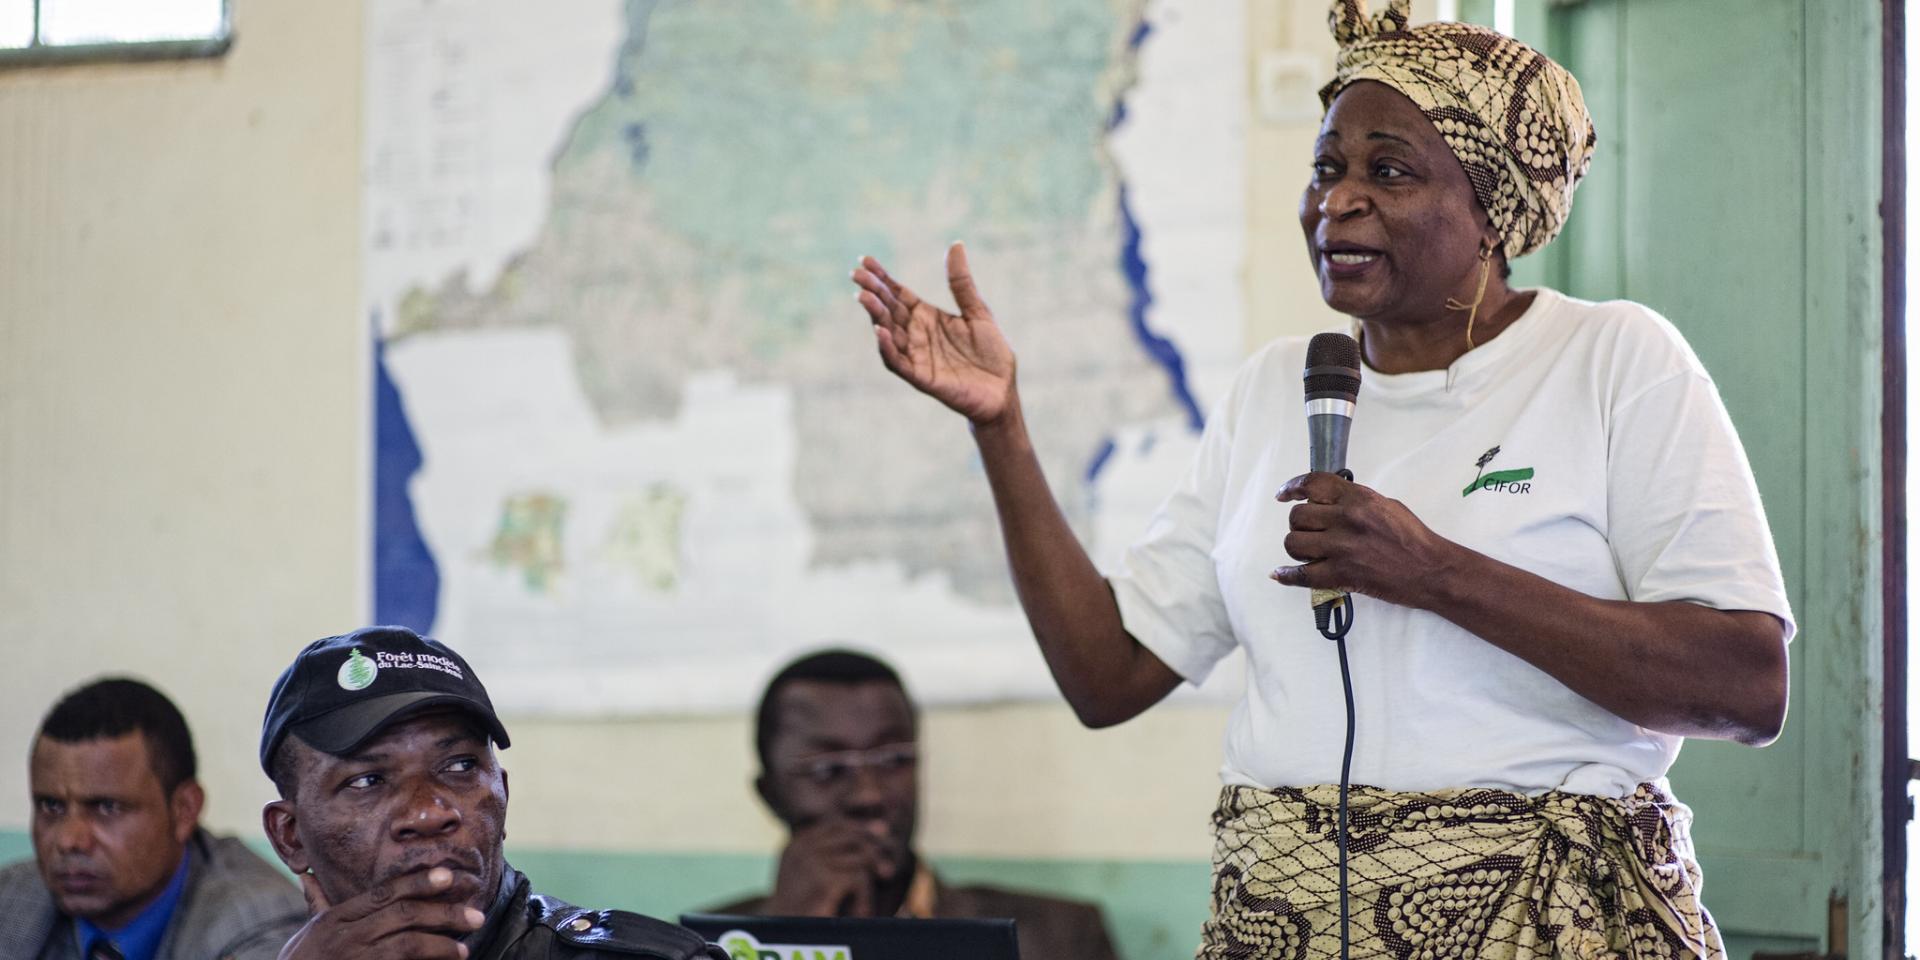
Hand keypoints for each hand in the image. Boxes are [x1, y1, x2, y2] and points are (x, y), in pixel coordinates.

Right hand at [277, 867, 483, 959]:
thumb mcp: (306, 936)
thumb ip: (317, 907)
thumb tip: (309, 878)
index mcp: (335, 920)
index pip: (384, 893)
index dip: (419, 882)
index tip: (449, 876)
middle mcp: (345, 937)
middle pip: (403, 915)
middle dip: (444, 913)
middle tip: (476, 916)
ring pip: (406, 945)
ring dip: (440, 945)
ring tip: (464, 949)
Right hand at [763, 818, 895, 917]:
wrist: (784, 939)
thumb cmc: (803, 910)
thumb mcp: (817, 876)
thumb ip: (838, 854)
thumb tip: (882, 828)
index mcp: (798, 844)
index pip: (837, 824)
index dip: (862, 828)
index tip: (883, 833)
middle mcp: (802, 848)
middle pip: (852, 836)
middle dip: (875, 851)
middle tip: (888, 872)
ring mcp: (810, 862)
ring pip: (860, 859)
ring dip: (869, 885)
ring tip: (865, 907)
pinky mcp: (822, 881)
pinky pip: (860, 878)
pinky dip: (865, 898)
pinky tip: (861, 913)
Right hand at [852, 243, 1016, 426]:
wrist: (1003, 389)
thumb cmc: (991, 352)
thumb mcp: (977, 311)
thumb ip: (961, 282)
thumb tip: (956, 244)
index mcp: (927, 317)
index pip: (898, 294)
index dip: (882, 278)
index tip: (866, 260)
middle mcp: (917, 335)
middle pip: (888, 310)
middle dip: (872, 292)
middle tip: (857, 275)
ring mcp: (917, 356)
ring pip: (888, 333)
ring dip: (875, 315)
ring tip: (864, 296)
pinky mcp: (922, 377)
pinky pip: (899, 362)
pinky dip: (888, 347)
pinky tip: (881, 330)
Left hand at [1269, 472, 1458, 608]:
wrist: (1431, 570)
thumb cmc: (1413, 539)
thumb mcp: (1386, 505)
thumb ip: (1355, 501)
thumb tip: (1329, 502)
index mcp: (1358, 499)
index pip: (1313, 484)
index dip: (1292, 487)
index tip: (1284, 494)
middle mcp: (1346, 520)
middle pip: (1298, 516)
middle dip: (1300, 523)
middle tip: (1310, 530)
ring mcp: (1341, 548)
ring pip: (1294, 543)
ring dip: (1298, 547)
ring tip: (1309, 551)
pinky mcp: (1341, 575)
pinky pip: (1301, 575)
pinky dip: (1288, 575)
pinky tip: (1282, 573)